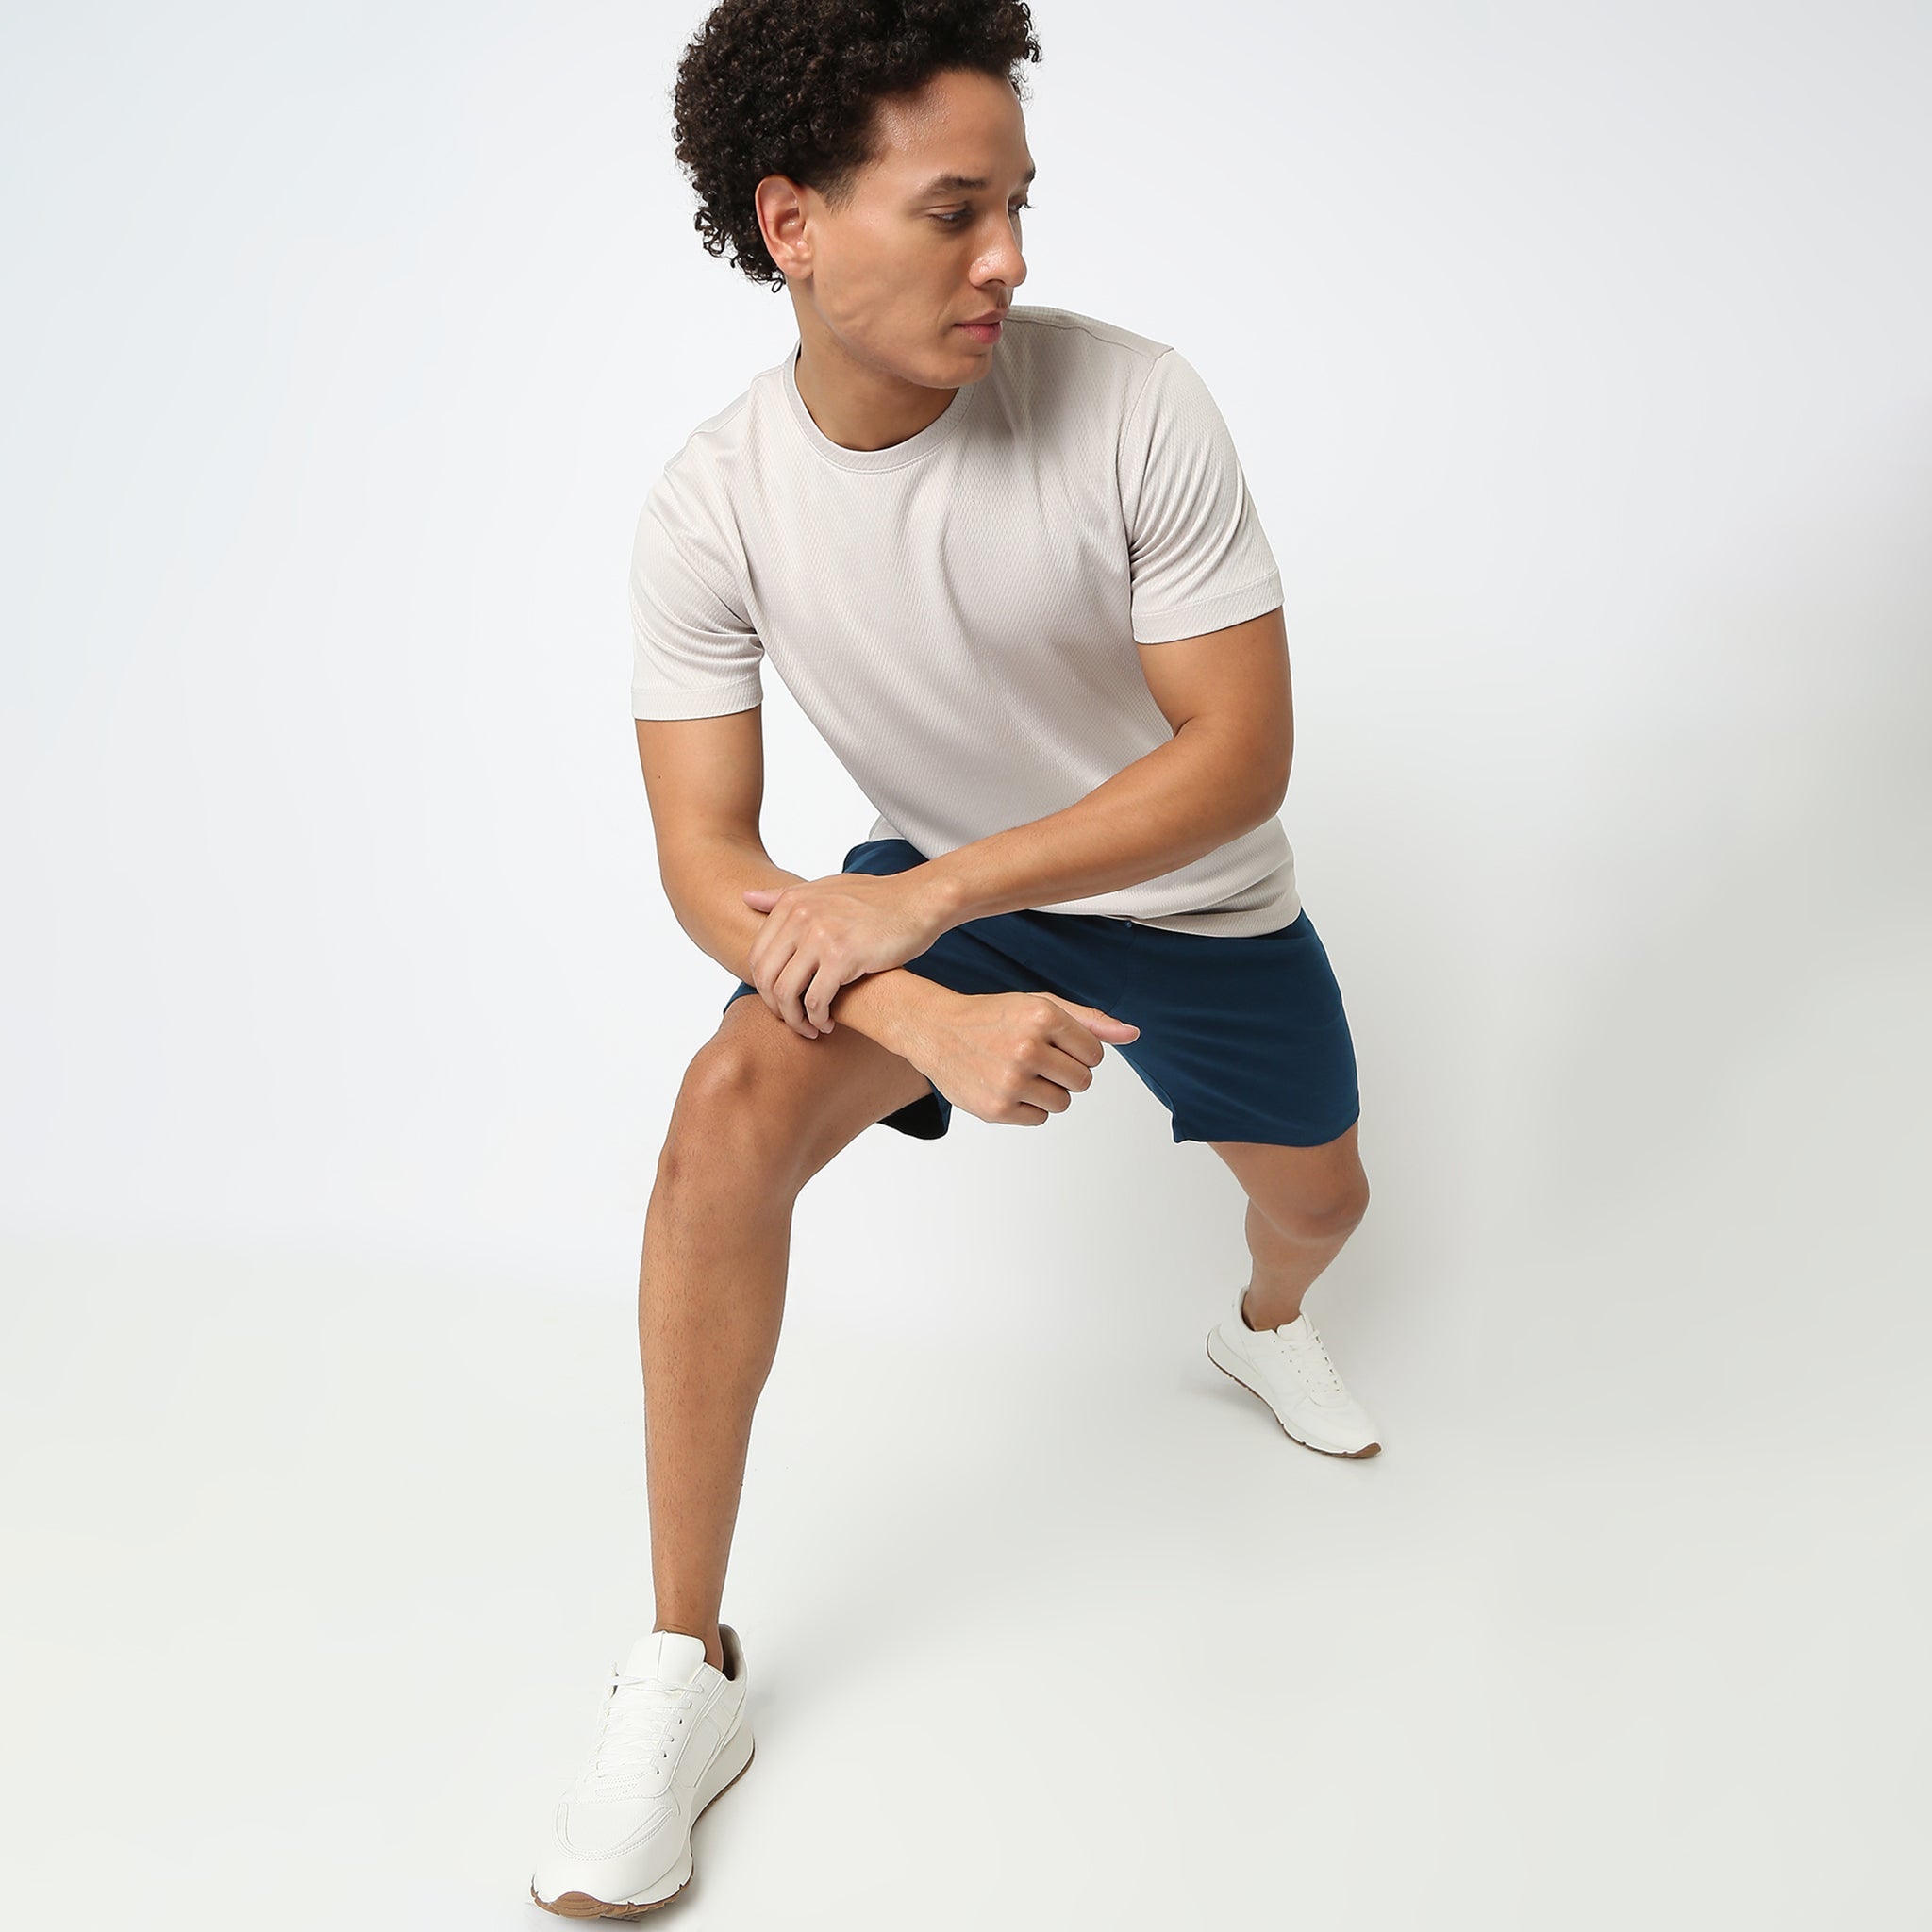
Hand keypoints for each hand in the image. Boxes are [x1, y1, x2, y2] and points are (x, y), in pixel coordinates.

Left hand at [741, 869, 952, 1037]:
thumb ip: (784, 896)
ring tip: (809, 1028)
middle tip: (791, 1021)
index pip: (757, 955)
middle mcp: (801, 916)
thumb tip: (746, 896)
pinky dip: (817, 1018)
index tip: (780, 1002)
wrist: (919, 901)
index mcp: (792, 902)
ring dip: (794, 1019)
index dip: (763, 986)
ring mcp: (820, 936)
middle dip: (775, 1006)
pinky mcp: (843, 957)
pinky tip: (827, 1023)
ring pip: (786, 992)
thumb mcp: (826, 888)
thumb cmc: (876, 899)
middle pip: (765, 975)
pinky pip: (815, 1000)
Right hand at [900, 988, 1140, 1126]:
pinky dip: (1029, 1107)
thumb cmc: (993, 1017)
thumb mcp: (1041, 1006)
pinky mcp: (998, 1108)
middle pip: (1083, 1081)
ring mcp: (1011, 1081)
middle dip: (1067, 1073)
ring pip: (1064, 1103)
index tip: (1055, 1045)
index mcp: (1043, 1017)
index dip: (1079, 1052)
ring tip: (1020, 1072)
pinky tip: (1007, 1086)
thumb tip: (1133, 1034)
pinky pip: (1040, 1118)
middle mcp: (1027, 1048)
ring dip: (1049, 1092)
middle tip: (1037, 1060)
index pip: (1095, 1054)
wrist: (936, 1031)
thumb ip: (1090, 1021)